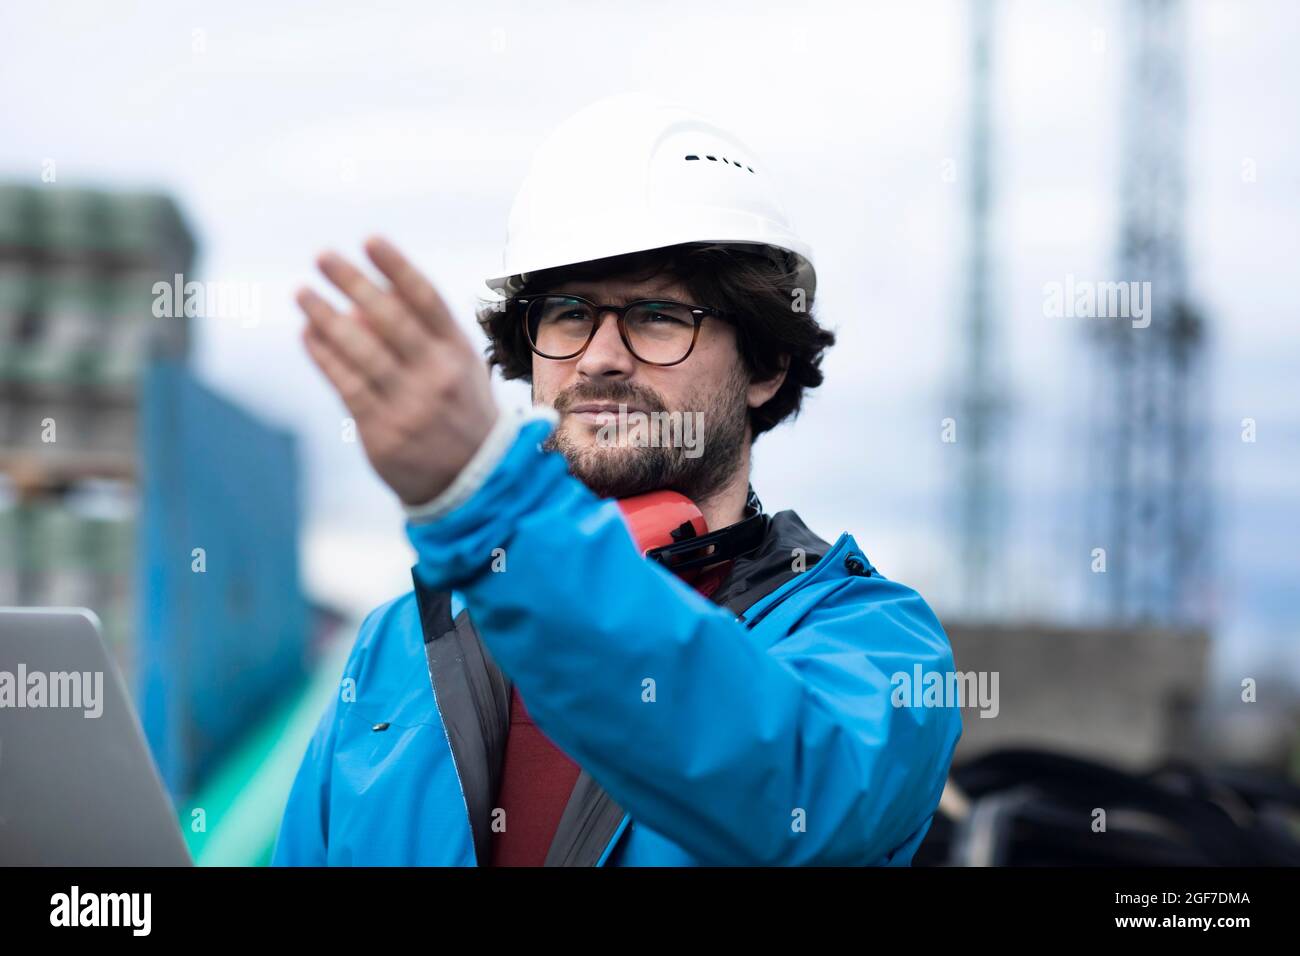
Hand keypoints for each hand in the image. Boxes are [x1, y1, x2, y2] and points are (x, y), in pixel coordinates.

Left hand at [296, 236, 498, 505]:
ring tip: (302, 292)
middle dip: (353, 282)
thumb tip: (379, 291)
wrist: (474, 479)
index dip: (396, 268)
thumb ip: (428, 333)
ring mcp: (410, 403)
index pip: (426, 300)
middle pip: (389, 319)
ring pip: (361, 351)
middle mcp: (436, 375)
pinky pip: (347, 385)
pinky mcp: (383, 430)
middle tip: (322, 256)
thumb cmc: (460, 411)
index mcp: (458, 353)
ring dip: (326, 317)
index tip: (369, 240)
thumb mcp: (462, 369)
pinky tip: (307, 334)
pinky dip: (324, 356)